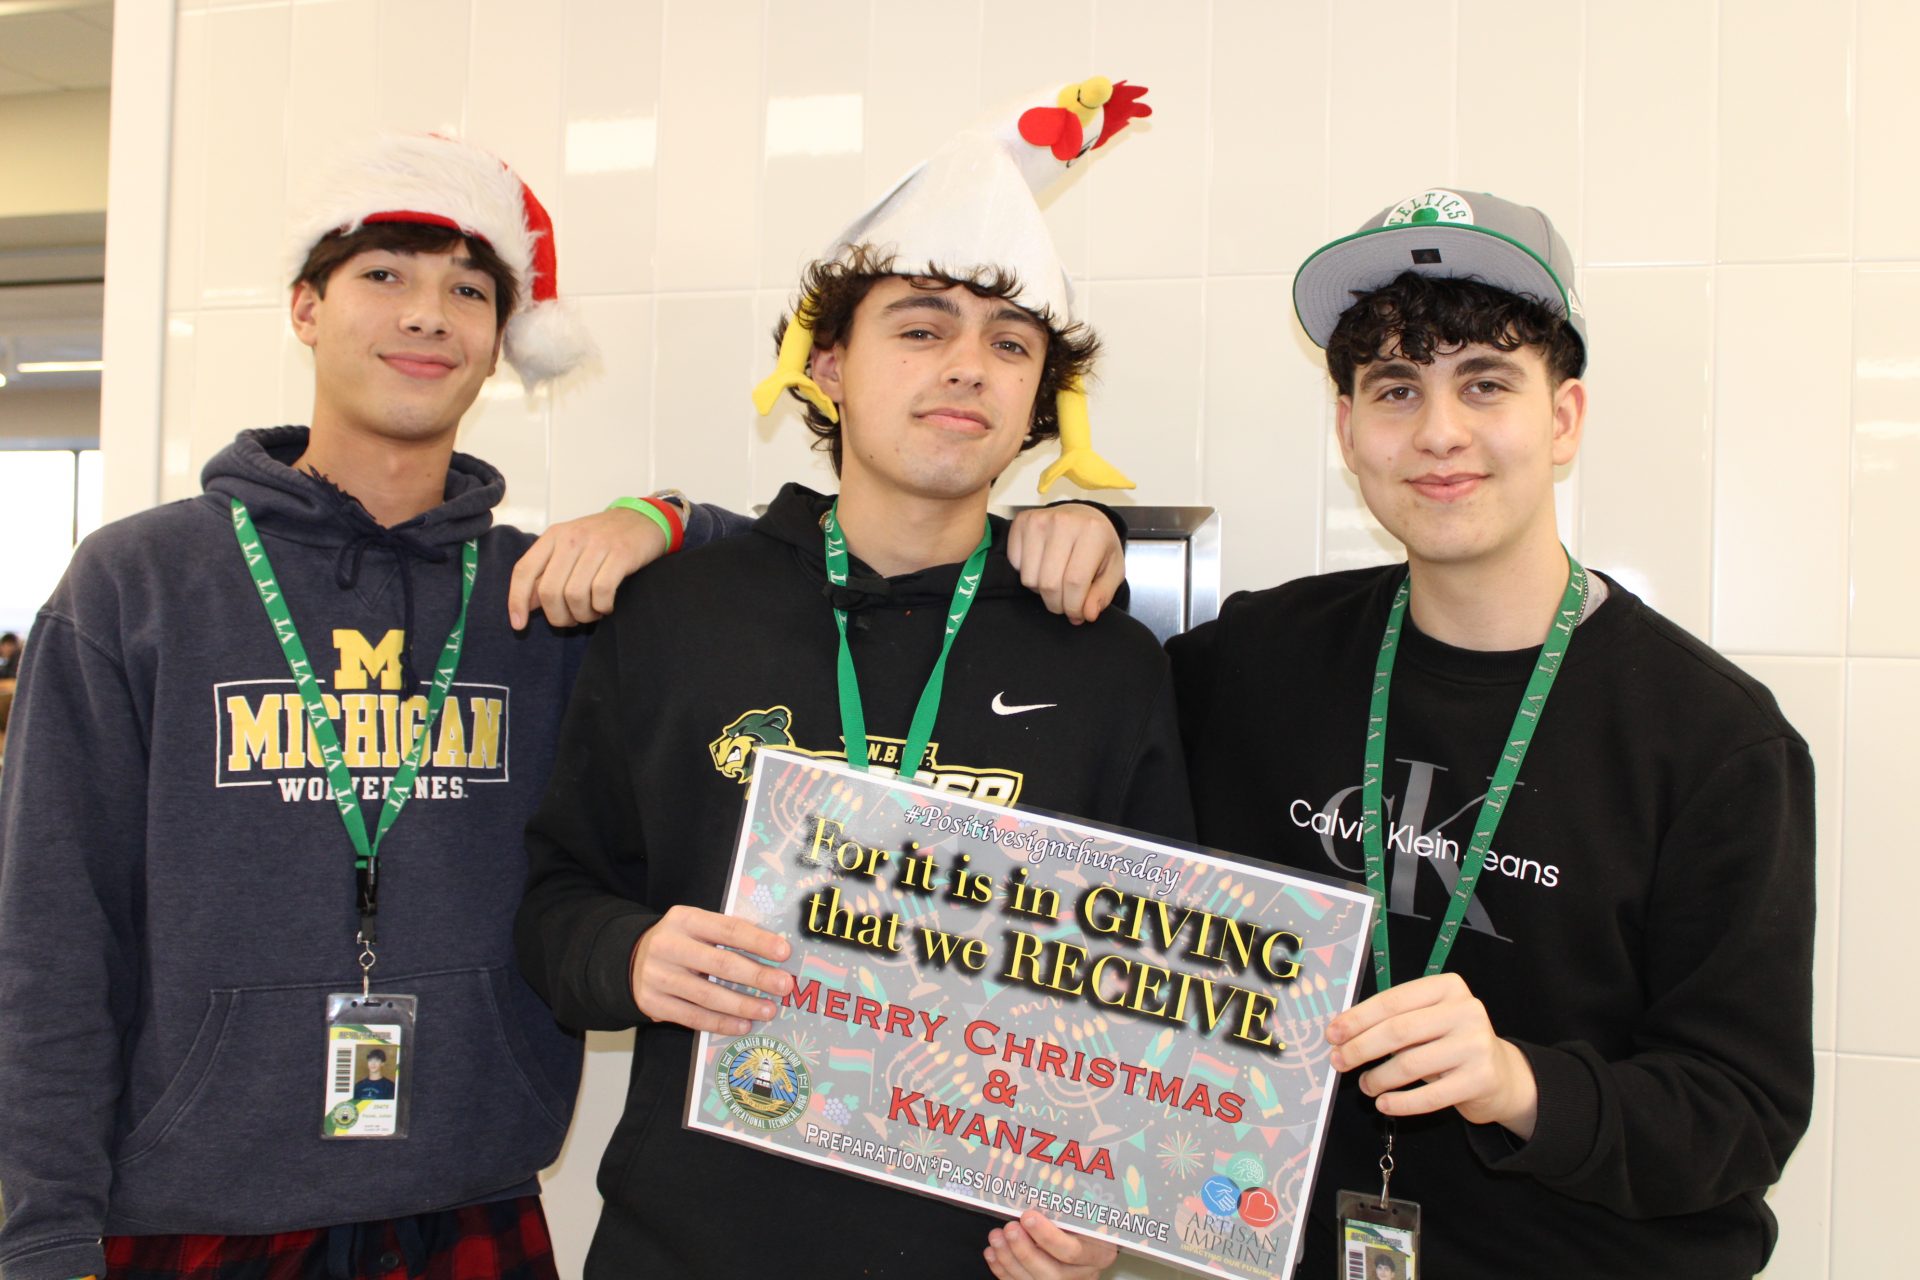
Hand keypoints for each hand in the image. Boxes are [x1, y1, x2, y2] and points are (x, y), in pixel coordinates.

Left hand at [508, 507, 664, 628]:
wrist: (644, 519)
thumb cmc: (604, 538)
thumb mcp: (570, 548)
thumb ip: (547, 573)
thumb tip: (527, 603)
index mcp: (554, 536)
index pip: (524, 571)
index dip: (517, 601)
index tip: (519, 625)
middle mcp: (572, 538)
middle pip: (549, 591)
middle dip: (558, 616)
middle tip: (572, 620)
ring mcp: (597, 545)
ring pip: (575, 595)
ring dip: (583, 614)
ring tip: (593, 612)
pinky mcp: (622, 554)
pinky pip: (602, 592)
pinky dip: (602, 607)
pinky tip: (607, 606)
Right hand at [629, 905, 794, 1034]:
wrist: (631, 959)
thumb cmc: (680, 942)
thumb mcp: (697, 926)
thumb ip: (727, 934)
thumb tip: (774, 951)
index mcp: (684, 919)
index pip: (727, 929)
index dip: (758, 941)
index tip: (784, 952)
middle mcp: (668, 945)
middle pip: (720, 963)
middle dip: (757, 976)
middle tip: (784, 985)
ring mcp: (658, 976)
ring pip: (708, 995)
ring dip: (743, 1005)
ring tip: (769, 1010)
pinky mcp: (652, 1003)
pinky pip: (693, 1017)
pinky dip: (721, 1023)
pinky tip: (743, 1025)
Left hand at [985, 1211, 1115, 1279]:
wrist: (1085, 1238)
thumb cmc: (1083, 1218)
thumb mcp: (1083, 1211)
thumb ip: (1065, 1209)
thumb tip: (1035, 1194)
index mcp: (1098, 1253)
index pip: (1072, 1251)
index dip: (1047, 1236)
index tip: (1027, 1216)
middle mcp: (1083, 1274)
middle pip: (1052, 1272)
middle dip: (1024, 1251)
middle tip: (1009, 1228)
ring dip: (1009, 1260)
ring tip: (996, 1237)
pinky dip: (1003, 1270)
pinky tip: (992, 1253)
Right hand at [1006, 504, 1123, 624]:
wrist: (1082, 516)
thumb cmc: (1099, 543)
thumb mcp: (1113, 570)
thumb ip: (1103, 594)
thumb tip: (1088, 614)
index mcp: (1093, 532)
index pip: (1075, 582)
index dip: (1074, 607)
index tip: (1077, 615)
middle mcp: (1063, 522)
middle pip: (1049, 583)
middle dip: (1057, 604)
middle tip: (1065, 604)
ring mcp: (1039, 520)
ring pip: (1029, 579)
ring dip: (1041, 591)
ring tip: (1055, 582)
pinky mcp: (1021, 522)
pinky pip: (1015, 565)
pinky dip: (1028, 574)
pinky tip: (1042, 567)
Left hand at [1327, 972, 1538, 1137]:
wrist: (1500, 1075)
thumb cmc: (1450, 1043)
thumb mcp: (1427, 1021)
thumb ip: (1393, 1021)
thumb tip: (1342, 1034)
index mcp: (1448, 987)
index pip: (1393, 1001)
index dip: (1358, 1018)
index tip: (1332, 1034)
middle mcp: (1466, 1010)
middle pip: (1398, 1030)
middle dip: (1361, 1048)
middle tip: (1338, 1061)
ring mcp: (1476, 1045)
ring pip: (1411, 1063)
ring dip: (1378, 1077)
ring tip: (1365, 1086)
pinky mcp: (1480, 1079)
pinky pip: (1430, 1095)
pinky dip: (1401, 1102)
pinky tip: (1384, 1104)